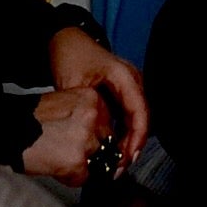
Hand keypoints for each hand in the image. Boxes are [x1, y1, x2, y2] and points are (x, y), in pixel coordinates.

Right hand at [25, 86, 114, 182]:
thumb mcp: (62, 104)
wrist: (4, 129)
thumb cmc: (27, 118)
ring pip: (95, 162)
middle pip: (105, 143)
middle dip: (89, 151)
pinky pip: (82, 177)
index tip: (81, 138)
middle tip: (67, 149)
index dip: (94, 135)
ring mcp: (86, 140)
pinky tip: (53, 166)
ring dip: (79, 164)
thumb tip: (96, 137)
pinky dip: (69, 177)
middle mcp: (93, 117)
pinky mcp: (77, 162)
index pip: (108, 123)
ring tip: (57, 158)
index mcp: (90, 99)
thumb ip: (83, 116)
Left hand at [44, 28, 151, 164]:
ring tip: (116, 163)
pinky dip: (122, 133)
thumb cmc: (70, 55)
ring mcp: (129, 87)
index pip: (139, 112)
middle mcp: (133, 81)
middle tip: (119, 167)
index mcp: (124, 76)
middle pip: (141, 119)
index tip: (129, 157)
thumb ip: (84, 108)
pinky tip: (113, 149)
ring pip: (136, 120)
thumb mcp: (72, 82)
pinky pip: (128, 116)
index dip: (136, 137)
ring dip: (128, 141)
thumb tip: (90, 137)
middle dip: (133, 145)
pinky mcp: (122, 93)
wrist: (65, 39)